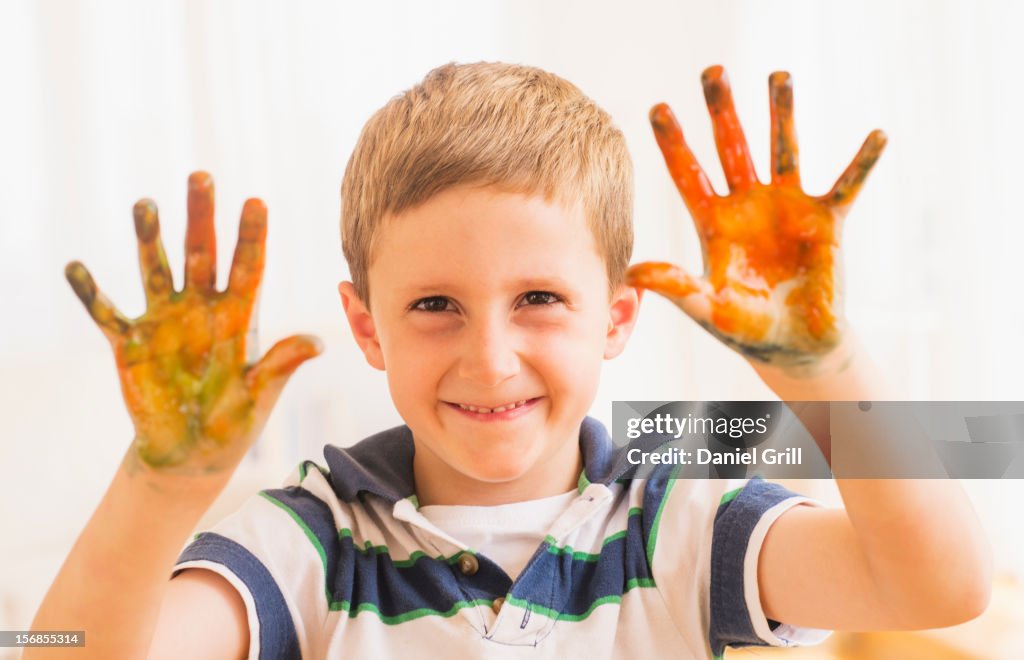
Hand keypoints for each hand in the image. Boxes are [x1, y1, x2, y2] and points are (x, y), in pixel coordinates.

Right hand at [66, 172, 321, 474]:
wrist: (192, 454)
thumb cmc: (233, 422)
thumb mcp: (260, 396)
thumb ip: (281, 366)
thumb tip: (317, 342)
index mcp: (239, 319)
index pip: (248, 268)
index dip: (252, 237)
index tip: (257, 201)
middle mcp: (201, 310)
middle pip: (201, 253)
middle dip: (201, 217)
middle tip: (201, 176)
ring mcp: (164, 322)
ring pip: (155, 269)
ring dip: (149, 239)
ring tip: (146, 203)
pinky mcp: (130, 344)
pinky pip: (107, 313)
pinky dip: (91, 293)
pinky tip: (76, 268)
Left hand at [627, 66, 885, 369]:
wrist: (793, 347)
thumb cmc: (745, 328)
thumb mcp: (706, 306)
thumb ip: (674, 286)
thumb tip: (632, 273)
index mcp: (714, 222)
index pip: (688, 174)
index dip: (673, 143)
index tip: (657, 108)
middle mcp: (748, 205)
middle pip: (731, 147)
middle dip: (722, 110)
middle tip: (712, 71)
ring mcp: (787, 207)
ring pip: (783, 149)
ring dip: (781, 114)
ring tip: (779, 75)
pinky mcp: (826, 220)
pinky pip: (847, 184)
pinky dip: (862, 162)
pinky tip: (877, 135)